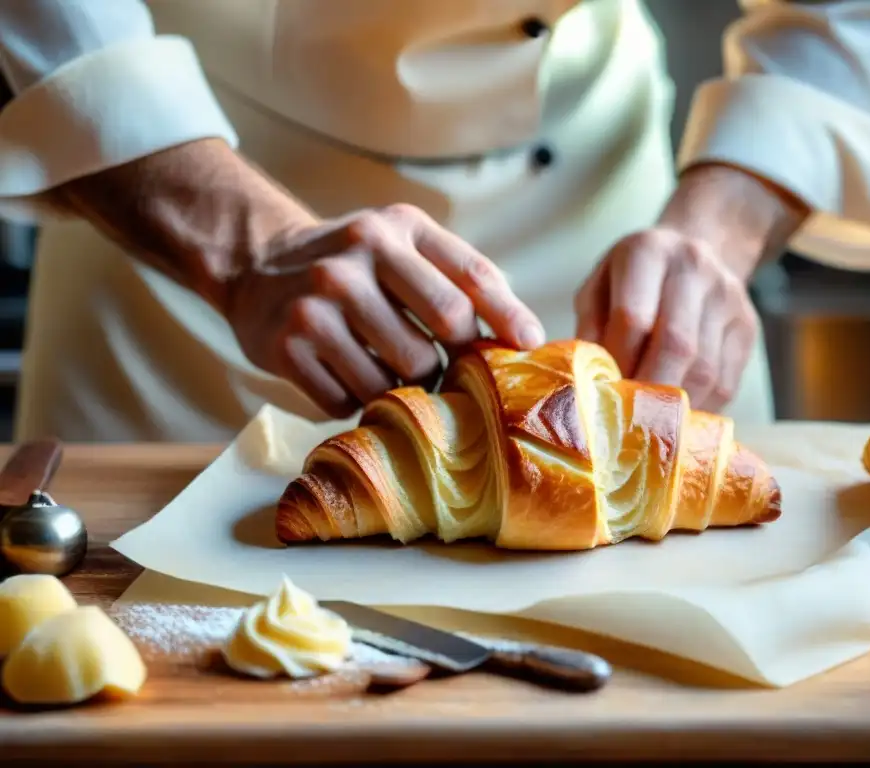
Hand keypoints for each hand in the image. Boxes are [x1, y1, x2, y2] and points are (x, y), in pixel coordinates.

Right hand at [225, 203, 544, 417]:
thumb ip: (456, 277)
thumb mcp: (402, 244)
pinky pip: (349, 399)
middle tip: (446, 370)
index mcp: (398, 227)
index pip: (471, 275)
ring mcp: (320, 300)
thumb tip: (521, 335)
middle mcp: (358, 255)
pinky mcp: (287, 344)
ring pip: (400, 374)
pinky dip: (356, 399)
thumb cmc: (354, 265)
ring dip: (404, 386)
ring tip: (387, 369)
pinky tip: (345, 375)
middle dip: (455, 358)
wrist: (257, 267)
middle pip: (444, 329)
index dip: (508, 315)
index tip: (530, 345)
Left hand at [574, 163, 808, 412]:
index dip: (617, 364)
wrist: (696, 247)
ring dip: (674, 407)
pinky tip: (676, 416)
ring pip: (704, 370)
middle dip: (648, 392)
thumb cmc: (632, 277)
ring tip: (648, 423)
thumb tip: (586, 380)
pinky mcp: (748, 327)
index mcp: (648, 251)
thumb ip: (590, 327)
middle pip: (677, 345)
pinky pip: (726, 382)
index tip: (603, 393)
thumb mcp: (599, 287)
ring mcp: (728, 297)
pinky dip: (698, 408)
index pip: (634, 318)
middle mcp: (694, 268)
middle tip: (627, 421)